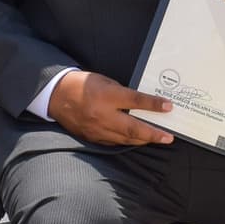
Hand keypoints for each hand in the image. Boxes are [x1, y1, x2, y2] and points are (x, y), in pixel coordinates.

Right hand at [49, 70, 174, 146]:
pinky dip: (127, 141)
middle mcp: (102, 115)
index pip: (136, 101)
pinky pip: (114, 142)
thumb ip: (122, 93)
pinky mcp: (92, 137)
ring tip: (157, 139)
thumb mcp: (104, 81)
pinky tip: (136, 140)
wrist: (56, 96)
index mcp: (106, 96)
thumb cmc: (82, 84)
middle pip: (133, 128)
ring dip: (143, 140)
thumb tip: (139, 103)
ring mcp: (97, 129)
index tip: (168, 107)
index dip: (153, 105)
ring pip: (125, 139)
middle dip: (153, 134)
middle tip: (168, 137)